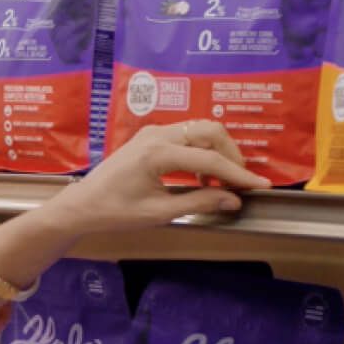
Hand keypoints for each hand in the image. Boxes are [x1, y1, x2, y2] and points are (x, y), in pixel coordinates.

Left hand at [38, 120, 269, 238]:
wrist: (82, 205)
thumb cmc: (114, 211)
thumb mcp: (159, 212)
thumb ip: (199, 202)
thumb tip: (234, 200)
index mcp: (157, 152)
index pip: (210, 160)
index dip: (238, 174)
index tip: (261, 186)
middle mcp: (157, 135)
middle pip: (210, 132)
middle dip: (232, 155)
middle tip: (241, 183)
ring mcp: (153, 133)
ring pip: (200, 131)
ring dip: (218, 153)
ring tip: (223, 184)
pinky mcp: (151, 138)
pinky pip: (187, 137)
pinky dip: (203, 152)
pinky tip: (203, 180)